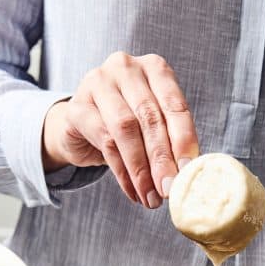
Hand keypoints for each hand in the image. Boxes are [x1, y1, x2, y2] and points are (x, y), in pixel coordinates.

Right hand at [42, 52, 198, 207]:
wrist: (81, 126)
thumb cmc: (128, 126)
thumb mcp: (154, 128)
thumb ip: (171, 142)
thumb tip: (187, 174)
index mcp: (155, 68)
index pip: (174, 105)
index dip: (183, 140)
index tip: (188, 171)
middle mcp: (126, 68)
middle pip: (149, 117)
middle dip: (162, 159)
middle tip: (168, 189)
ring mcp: (97, 82)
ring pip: (125, 129)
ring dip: (140, 169)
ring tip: (151, 197)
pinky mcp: (76, 106)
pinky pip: (104, 141)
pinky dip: (122, 172)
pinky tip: (132, 191)